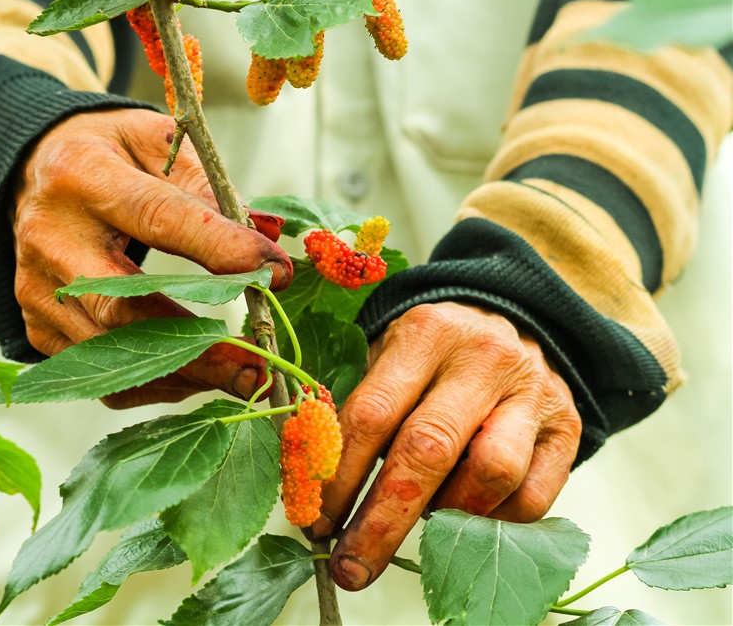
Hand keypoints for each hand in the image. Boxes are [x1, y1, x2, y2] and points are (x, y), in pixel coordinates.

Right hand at [13, 108, 291, 407]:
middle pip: (121, 305)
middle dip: (197, 343)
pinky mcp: (38, 325)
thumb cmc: (112, 156)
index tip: (275, 273)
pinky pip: (99, 374)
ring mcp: (37, 288)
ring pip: (110, 351)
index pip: (155, 217)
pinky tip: (196, 371)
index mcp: (82, 174)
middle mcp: (49, 236)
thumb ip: (207, 183)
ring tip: (243, 376)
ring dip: (184, 372)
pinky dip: (154, 381)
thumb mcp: (155, 141)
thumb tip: (266, 233)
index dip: (218, 248)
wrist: (35, 175)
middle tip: (258, 363)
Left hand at [312, 302, 581, 589]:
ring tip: (423, 518)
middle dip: (382, 522)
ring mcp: (532, 392)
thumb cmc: (432, 353)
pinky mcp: (568, 427)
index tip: (317, 522)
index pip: (373, 414)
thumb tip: (318, 492)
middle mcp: (483, 358)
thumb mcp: (388, 357)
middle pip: (428, 450)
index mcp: (425, 335)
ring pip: (491, 473)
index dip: (341, 476)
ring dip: (447, 514)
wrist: (512, 320)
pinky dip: (493, 521)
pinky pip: (532, 497)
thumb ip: (358, 412)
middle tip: (351, 566)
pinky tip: (468, 515)